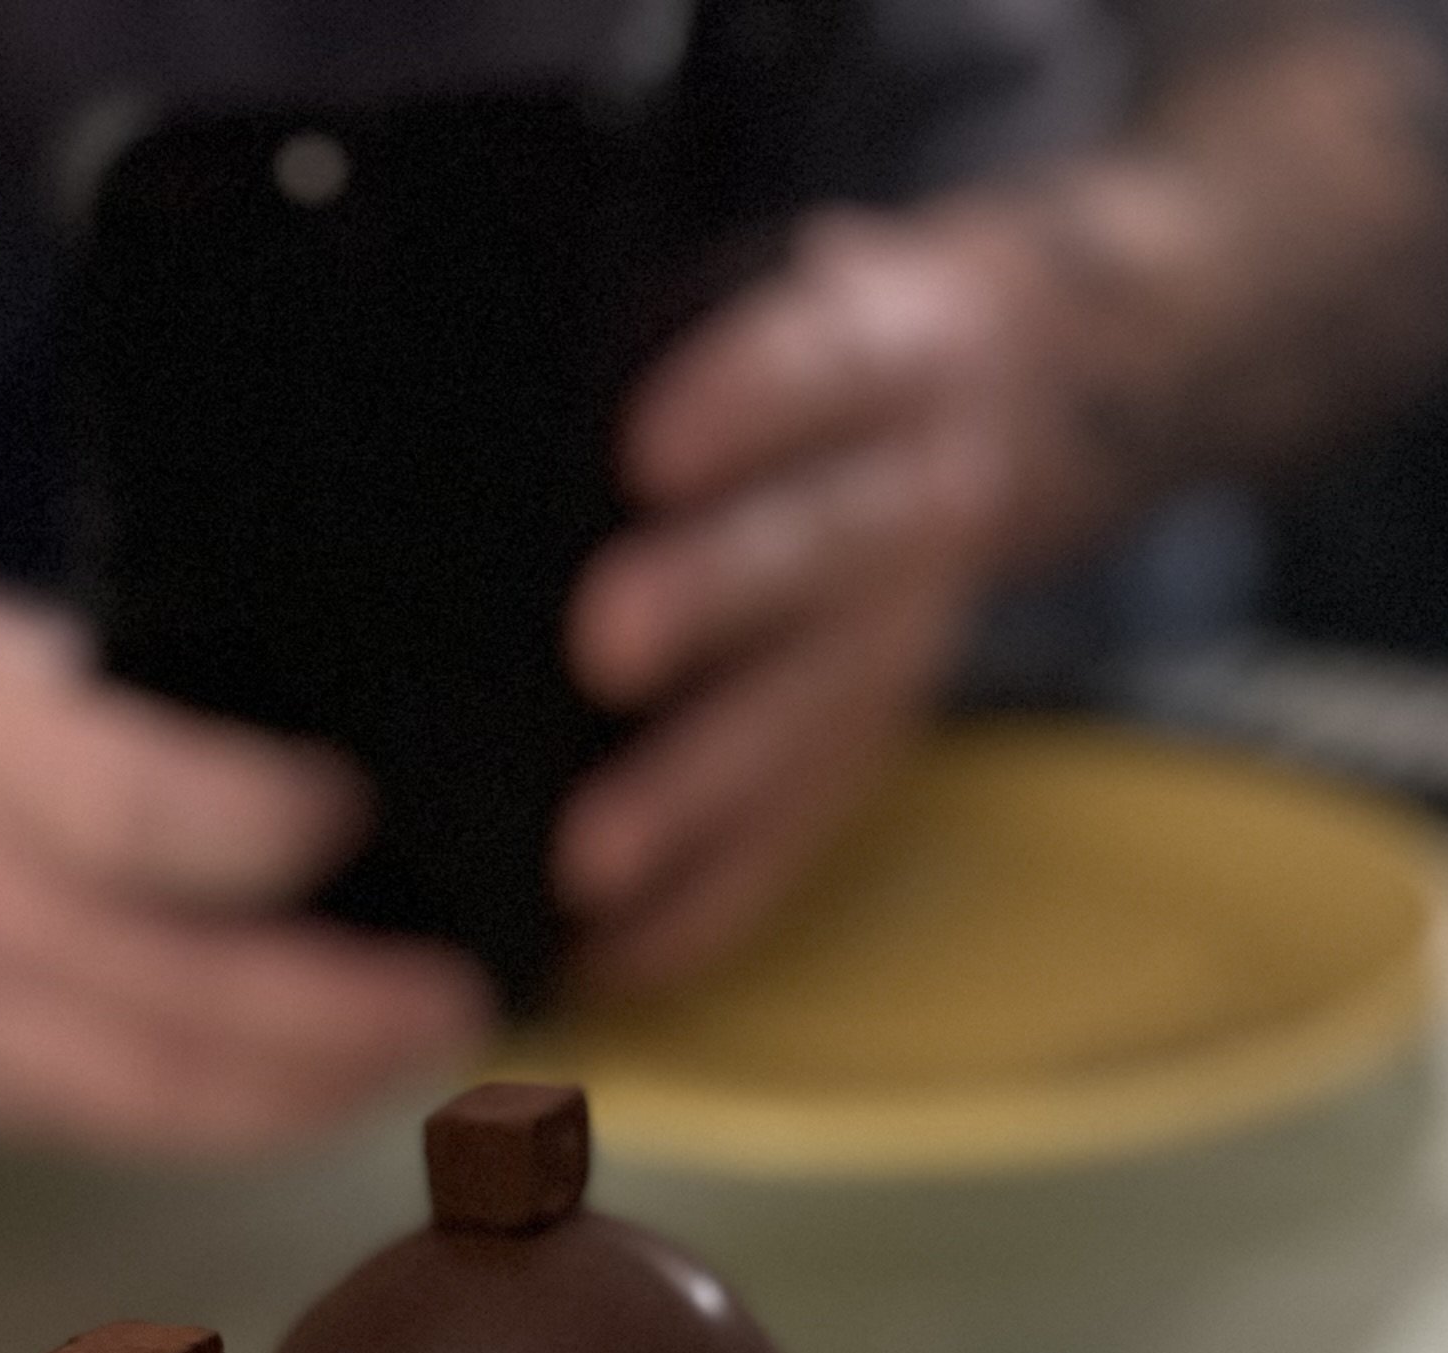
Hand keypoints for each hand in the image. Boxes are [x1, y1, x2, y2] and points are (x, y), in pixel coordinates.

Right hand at [0, 578, 487, 1152]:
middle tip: (463, 993)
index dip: (281, 827)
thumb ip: (130, 711)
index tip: (379, 807)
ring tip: (415, 1057)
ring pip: (156, 1102)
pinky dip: (227, 1121)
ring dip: (308, 1095)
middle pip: (179, 1001)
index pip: (148, 814)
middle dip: (344, 1017)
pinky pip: (109, 1130)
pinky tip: (311, 1092)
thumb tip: (331, 778)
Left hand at [557, 205, 1058, 994]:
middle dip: (711, 600)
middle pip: (819, 553)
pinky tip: (599, 960)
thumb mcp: (766, 297)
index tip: (643, 446)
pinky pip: (791, 847)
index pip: (824, 365)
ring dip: (695, 798)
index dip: (746, 402)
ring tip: (584, 863)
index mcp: (890, 362)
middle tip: (601, 644)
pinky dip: (700, 910)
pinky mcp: (867, 751)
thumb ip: (661, 332)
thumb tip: (467, 386)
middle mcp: (918, 505)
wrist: (979, 402)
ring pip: (807, 724)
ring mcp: (899, 643)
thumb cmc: (788, 358)